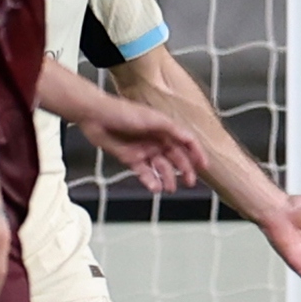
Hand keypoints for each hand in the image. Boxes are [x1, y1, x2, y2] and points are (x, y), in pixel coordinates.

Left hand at [77, 96, 202, 192]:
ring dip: (167, 178)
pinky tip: (154, 187)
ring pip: (161, 168)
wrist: (96, 116)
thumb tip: (191, 139)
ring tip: (170, 189)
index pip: (187, 143)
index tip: (204, 166)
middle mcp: (157, 140)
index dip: (197, 154)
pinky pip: (144, 172)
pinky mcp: (130, 158)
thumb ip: (173, 129)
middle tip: (190, 182)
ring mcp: (144, 150)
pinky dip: (150, 180)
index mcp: (165, 129)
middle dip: (184, 170)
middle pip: (176, 158)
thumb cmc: (124, 112)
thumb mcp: (153, 119)